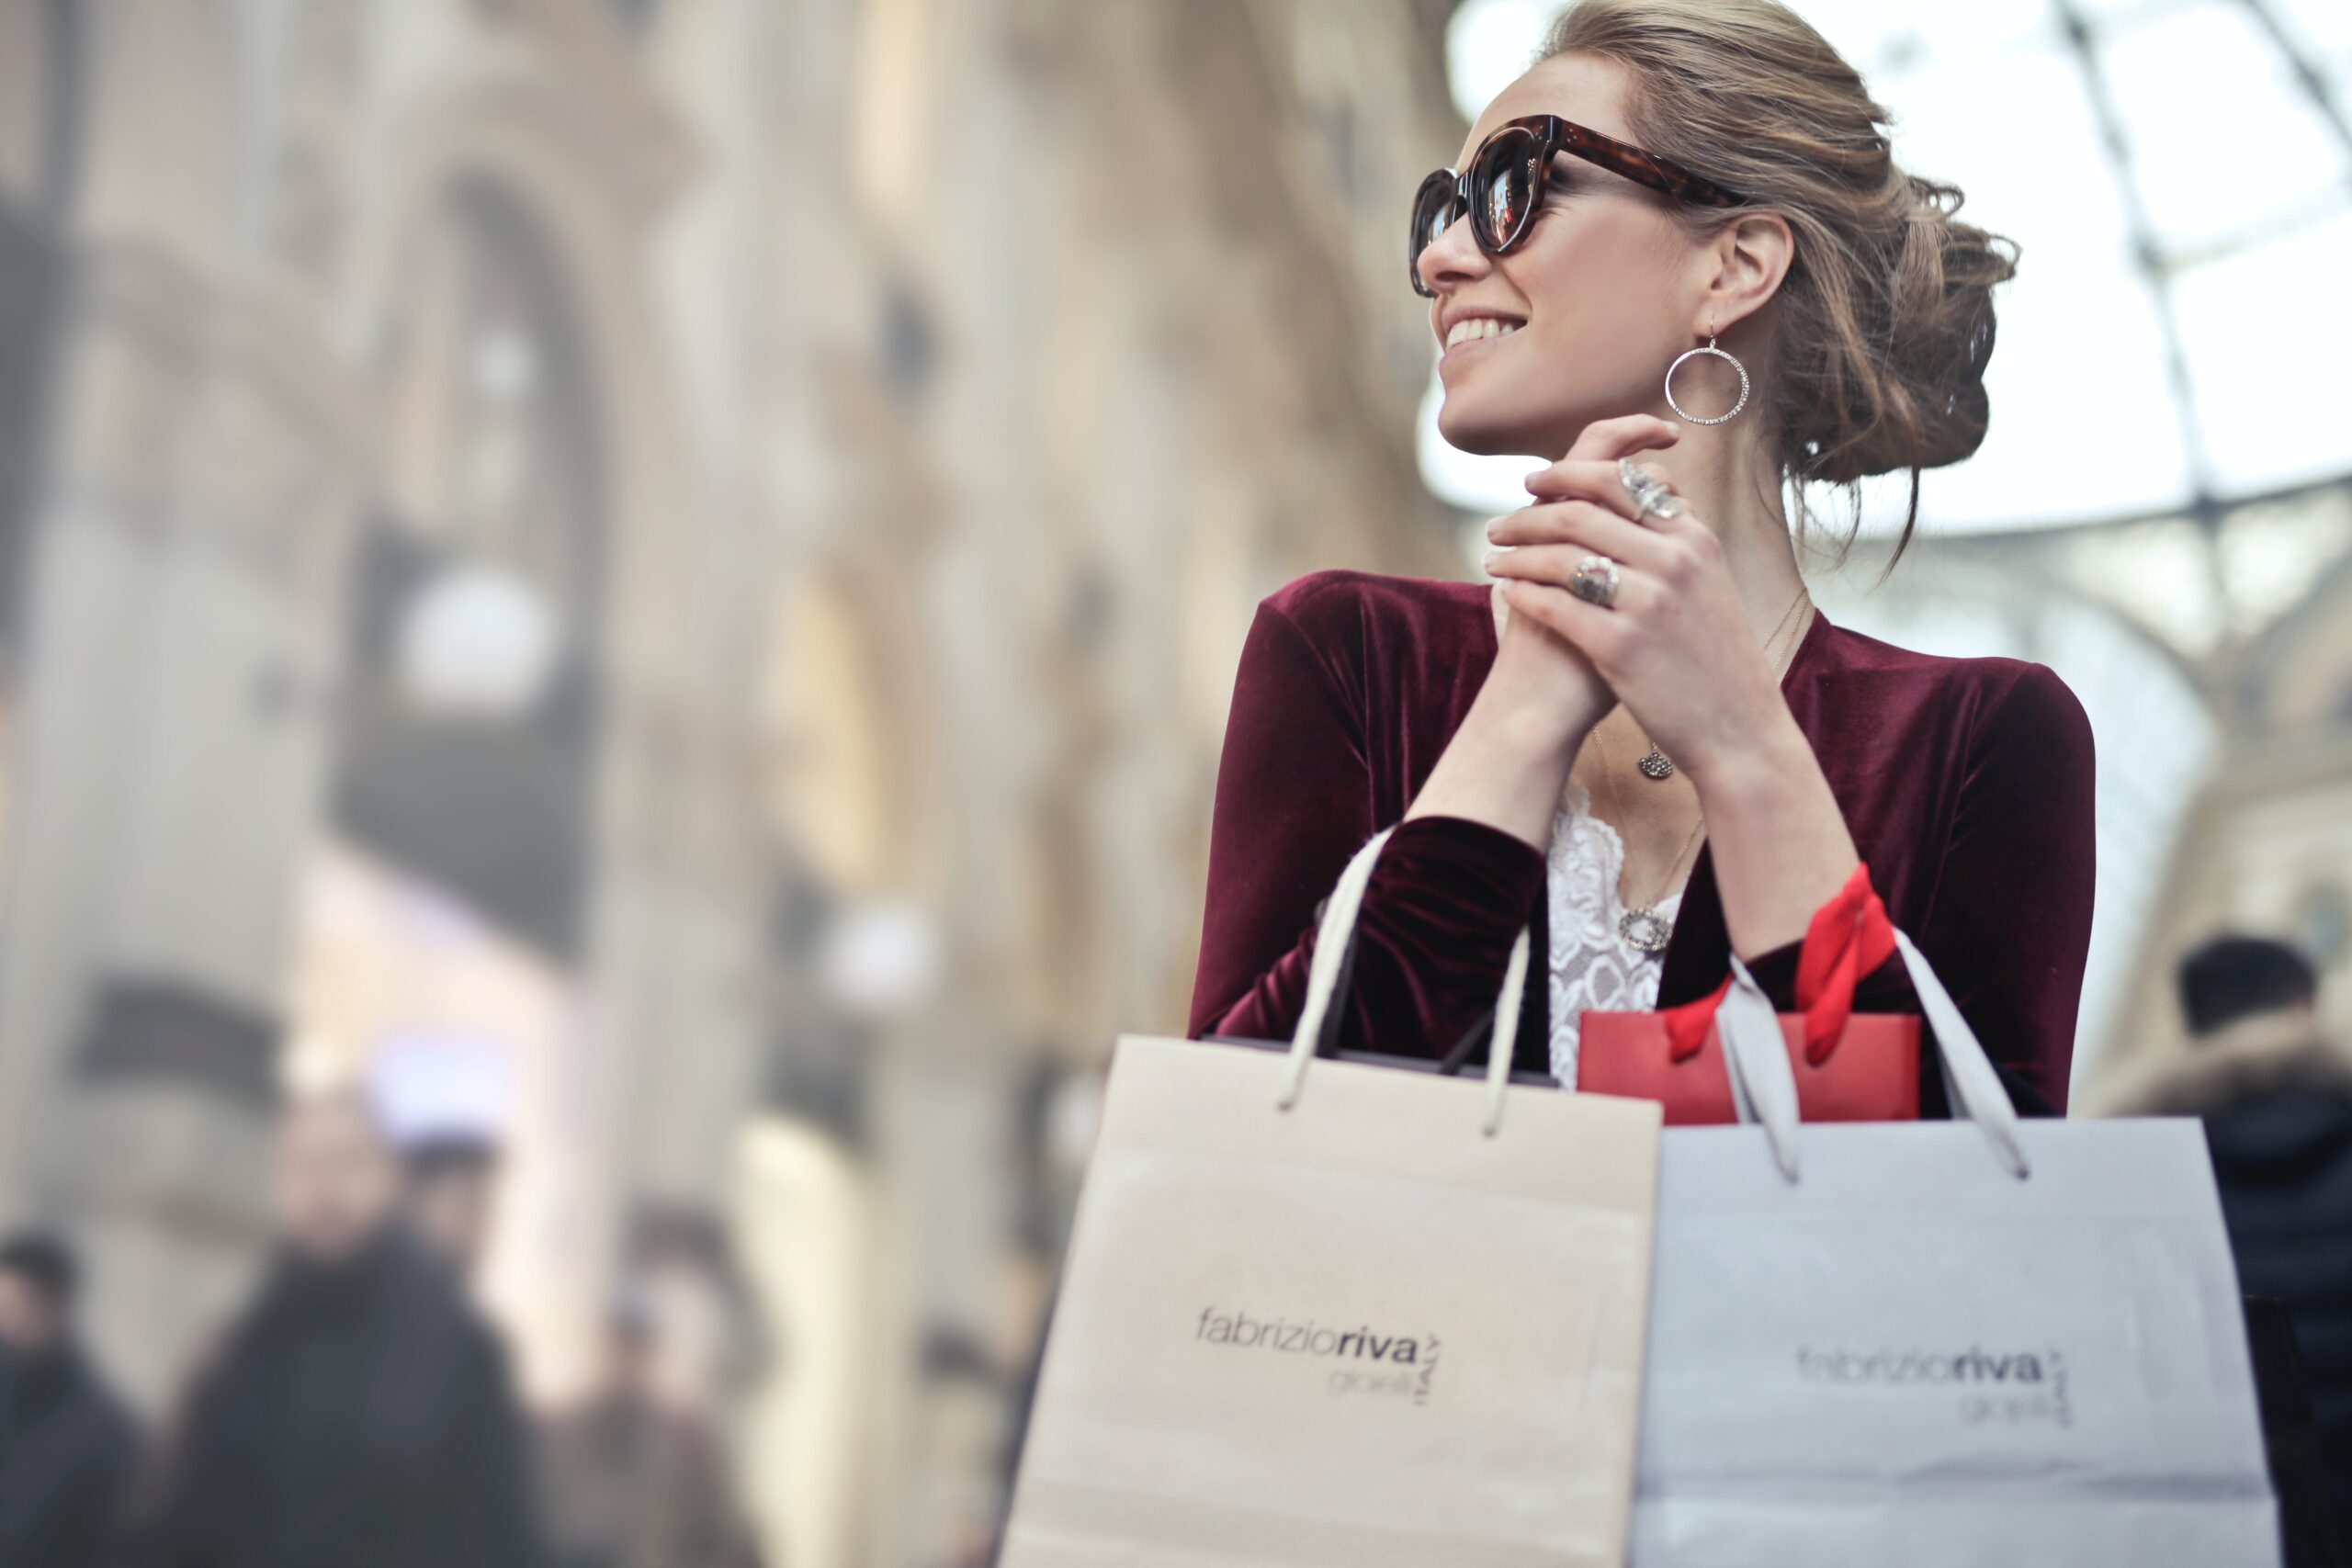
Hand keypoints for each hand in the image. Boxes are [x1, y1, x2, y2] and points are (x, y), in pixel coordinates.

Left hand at [1483, 436, 1793, 781]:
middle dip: (1527, 514)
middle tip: (1497, 524)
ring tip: (1493, 561)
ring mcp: (1648, 602)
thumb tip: (1639, 494)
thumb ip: (1674, 539)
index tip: (1535, 480)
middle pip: (1580, 512)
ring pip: (1561, 556)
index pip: (1619, 479)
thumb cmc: (1716, 657)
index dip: (1566, 473)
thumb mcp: (1710, 582)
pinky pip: (1556, 606)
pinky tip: (1509, 595)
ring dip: (1516, 554)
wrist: (1739, 728)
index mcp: (1693, 537)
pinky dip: (1524, 595)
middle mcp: (1673, 560)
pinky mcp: (1622, 646)